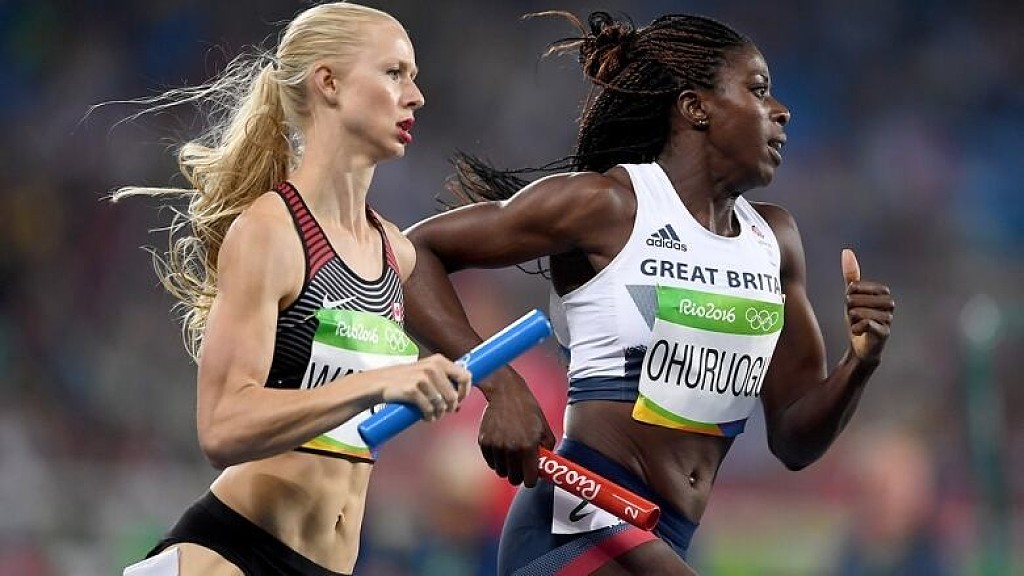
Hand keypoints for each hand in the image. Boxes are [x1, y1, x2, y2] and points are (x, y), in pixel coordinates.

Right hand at [379, 354, 470, 420]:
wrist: (380, 383)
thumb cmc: (406, 379)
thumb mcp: (427, 371)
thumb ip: (444, 380)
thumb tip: (460, 400)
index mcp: (439, 361)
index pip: (465, 376)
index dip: (465, 392)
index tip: (459, 400)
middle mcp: (432, 367)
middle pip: (453, 395)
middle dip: (451, 407)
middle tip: (445, 411)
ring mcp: (422, 378)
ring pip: (441, 404)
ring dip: (439, 414)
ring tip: (433, 415)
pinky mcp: (412, 390)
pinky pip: (429, 409)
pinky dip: (429, 416)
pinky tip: (426, 417)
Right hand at [478, 369, 555, 486]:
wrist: (505, 393)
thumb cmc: (528, 410)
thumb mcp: (544, 428)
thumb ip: (546, 450)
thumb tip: (545, 467)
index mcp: (528, 447)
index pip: (529, 479)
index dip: (531, 480)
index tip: (531, 476)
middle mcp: (511, 449)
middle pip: (513, 479)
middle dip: (519, 475)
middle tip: (521, 466)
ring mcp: (496, 446)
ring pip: (501, 471)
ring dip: (507, 467)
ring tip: (511, 454)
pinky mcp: (484, 442)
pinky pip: (491, 462)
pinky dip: (496, 459)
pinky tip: (502, 447)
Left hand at [842, 249, 893, 363]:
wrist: (860, 346)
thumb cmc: (858, 319)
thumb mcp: (852, 296)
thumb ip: (851, 276)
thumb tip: (847, 251)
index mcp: (882, 292)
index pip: (854, 287)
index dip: (848, 297)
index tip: (854, 306)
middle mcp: (889, 304)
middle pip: (854, 299)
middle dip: (849, 310)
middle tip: (855, 318)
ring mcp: (888, 319)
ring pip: (857, 313)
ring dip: (852, 321)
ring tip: (858, 325)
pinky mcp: (884, 333)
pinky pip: (865, 324)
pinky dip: (856, 328)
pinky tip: (857, 332)